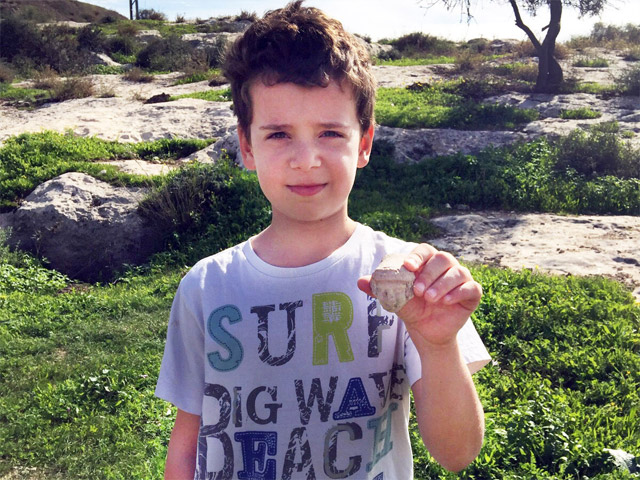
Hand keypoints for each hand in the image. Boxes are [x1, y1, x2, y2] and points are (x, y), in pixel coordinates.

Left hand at [358, 244, 481, 348]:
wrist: (426, 332)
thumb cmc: (412, 309)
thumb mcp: (394, 299)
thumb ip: (379, 288)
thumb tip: (360, 281)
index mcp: (428, 263)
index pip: (425, 251)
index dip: (417, 256)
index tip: (408, 267)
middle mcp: (447, 267)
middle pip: (443, 258)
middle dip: (429, 273)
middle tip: (417, 290)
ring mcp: (461, 279)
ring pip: (458, 272)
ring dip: (442, 284)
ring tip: (429, 298)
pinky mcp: (472, 294)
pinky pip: (471, 287)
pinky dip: (459, 292)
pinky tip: (446, 301)